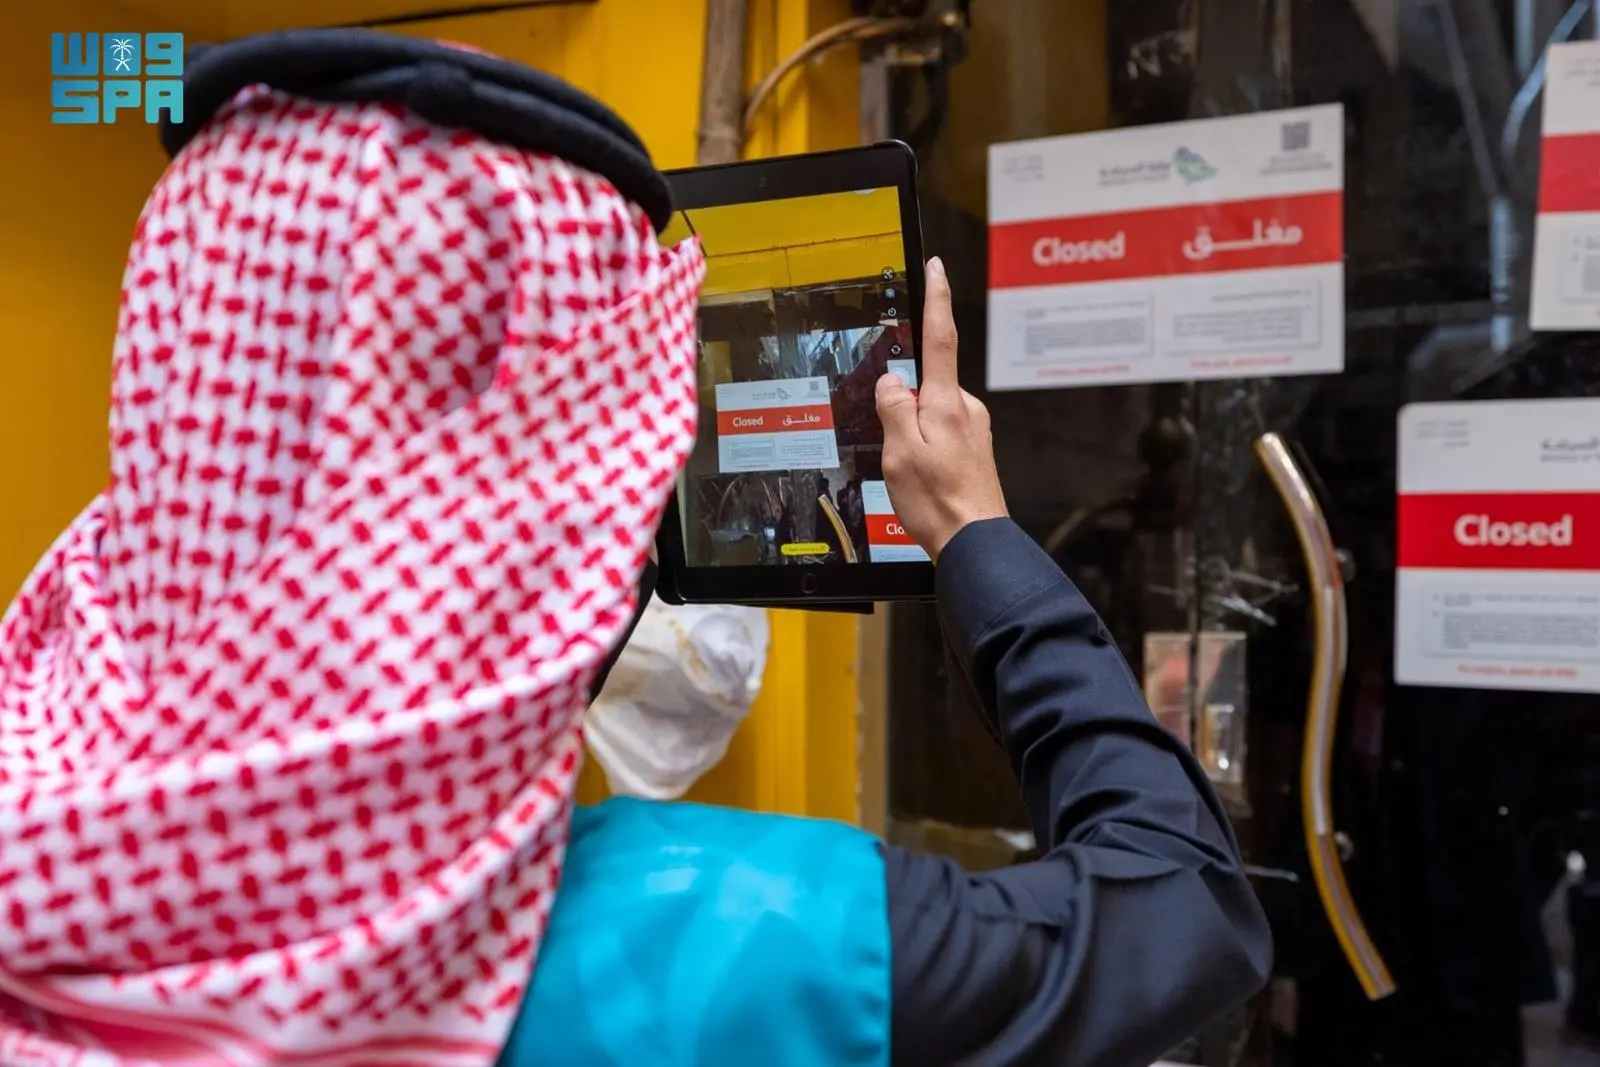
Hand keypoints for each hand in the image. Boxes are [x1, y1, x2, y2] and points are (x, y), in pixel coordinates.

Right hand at [876, 257, 1006, 561]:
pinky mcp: (974, 450)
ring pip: (930, 414)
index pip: (940, 338)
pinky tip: (922, 482)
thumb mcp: (900, 453)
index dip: (937, 298)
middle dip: (903, 407)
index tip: (937, 267)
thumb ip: (893, 408)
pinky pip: (939, 435)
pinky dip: (924, 450)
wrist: (976, 543)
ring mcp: (974, 430)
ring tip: (911, 478)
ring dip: (912, 436)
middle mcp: (966, 409)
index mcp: (946, 403)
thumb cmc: (939, 503)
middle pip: (925, 386)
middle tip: (895, 450)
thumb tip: (892, 381)